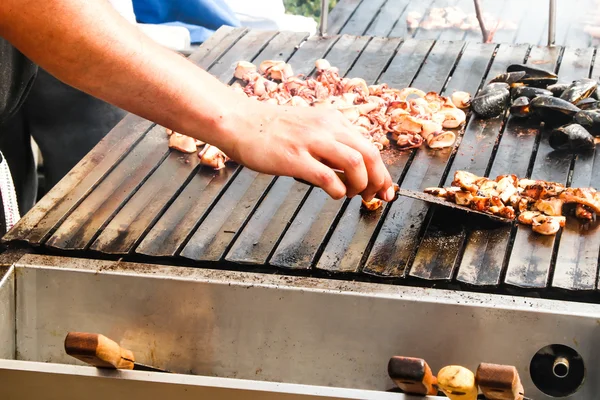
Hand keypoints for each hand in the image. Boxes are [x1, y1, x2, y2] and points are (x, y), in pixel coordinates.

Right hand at [218, 100, 394, 201]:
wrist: (241, 123)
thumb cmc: (273, 130)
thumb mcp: (310, 128)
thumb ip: (331, 145)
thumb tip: (352, 171)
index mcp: (333, 120)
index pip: (369, 146)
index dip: (383, 171)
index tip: (386, 188)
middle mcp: (326, 127)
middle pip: (370, 154)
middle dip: (379, 180)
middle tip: (375, 196)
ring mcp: (310, 142)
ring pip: (355, 163)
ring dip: (361, 185)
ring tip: (353, 195)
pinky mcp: (294, 157)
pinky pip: (328, 177)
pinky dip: (338, 190)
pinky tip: (335, 194)